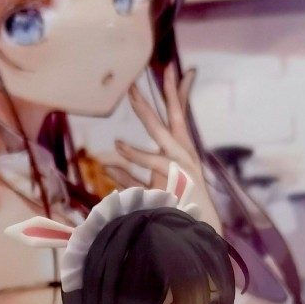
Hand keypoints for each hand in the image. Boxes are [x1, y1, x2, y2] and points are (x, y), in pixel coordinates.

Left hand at [109, 64, 221, 229]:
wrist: (197, 235)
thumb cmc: (176, 212)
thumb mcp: (148, 191)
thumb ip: (128, 177)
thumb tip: (107, 167)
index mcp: (183, 152)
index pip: (180, 115)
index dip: (177, 92)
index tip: (171, 69)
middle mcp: (186, 154)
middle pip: (175, 114)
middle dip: (164, 91)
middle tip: (154, 68)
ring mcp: (183, 165)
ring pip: (161, 132)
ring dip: (145, 112)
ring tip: (131, 92)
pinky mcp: (178, 179)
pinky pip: (153, 163)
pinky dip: (135, 155)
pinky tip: (118, 145)